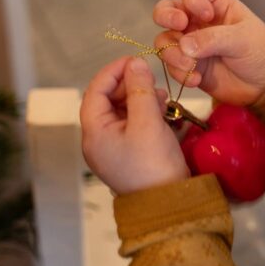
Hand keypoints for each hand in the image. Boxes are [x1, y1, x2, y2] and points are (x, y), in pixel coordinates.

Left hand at [80, 56, 188, 194]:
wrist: (169, 205)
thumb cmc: (154, 165)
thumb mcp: (148, 122)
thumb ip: (140, 89)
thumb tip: (135, 64)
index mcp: (94, 133)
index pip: (95, 91)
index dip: (113, 72)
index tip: (135, 60)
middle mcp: (99, 141)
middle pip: (108, 101)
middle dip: (130, 86)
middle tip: (152, 79)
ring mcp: (114, 150)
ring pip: (123, 112)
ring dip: (141, 100)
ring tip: (162, 98)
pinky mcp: (130, 155)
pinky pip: (134, 126)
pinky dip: (147, 115)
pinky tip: (165, 112)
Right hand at [153, 0, 264, 106]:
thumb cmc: (260, 52)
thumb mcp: (243, 39)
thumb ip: (214, 39)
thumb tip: (185, 45)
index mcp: (215, 3)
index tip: (205, 13)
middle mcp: (197, 20)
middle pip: (167, 8)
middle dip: (166, 16)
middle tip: (180, 27)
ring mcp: (190, 42)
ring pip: (164, 39)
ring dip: (172, 52)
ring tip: (191, 65)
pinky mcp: (187, 64)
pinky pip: (170, 65)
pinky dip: (179, 72)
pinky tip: (195, 78)